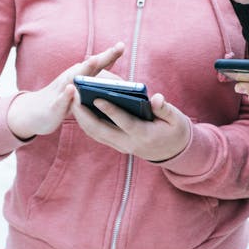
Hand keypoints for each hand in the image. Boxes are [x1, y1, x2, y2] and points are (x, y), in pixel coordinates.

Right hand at [7, 42, 124, 139]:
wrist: (34, 112)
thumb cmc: (64, 98)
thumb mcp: (82, 88)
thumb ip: (98, 82)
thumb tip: (121, 84)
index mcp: (82, 75)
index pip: (100, 64)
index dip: (112, 54)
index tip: (122, 45)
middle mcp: (73, 77)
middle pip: (91, 66)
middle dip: (104, 56)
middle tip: (118, 47)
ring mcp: (63, 90)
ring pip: (74, 78)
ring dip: (85, 69)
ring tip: (95, 59)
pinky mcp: (54, 106)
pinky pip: (61, 100)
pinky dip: (66, 95)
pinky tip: (71, 89)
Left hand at [72, 92, 190, 161]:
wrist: (174, 151)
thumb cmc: (174, 129)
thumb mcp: (175, 118)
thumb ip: (164, 108)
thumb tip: (156, 98)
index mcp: (145, 134)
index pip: (124, 122)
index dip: (111, 110)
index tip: (97, 98)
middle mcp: (129, 143)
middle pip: (102, 131)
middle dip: (85, 115)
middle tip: (74, 97)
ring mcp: (121, 146)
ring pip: (96, 134)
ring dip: (82, 119)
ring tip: (73, 100)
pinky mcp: (117, 145)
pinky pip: (98, 135)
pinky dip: (87, 123)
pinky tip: (80, 109)